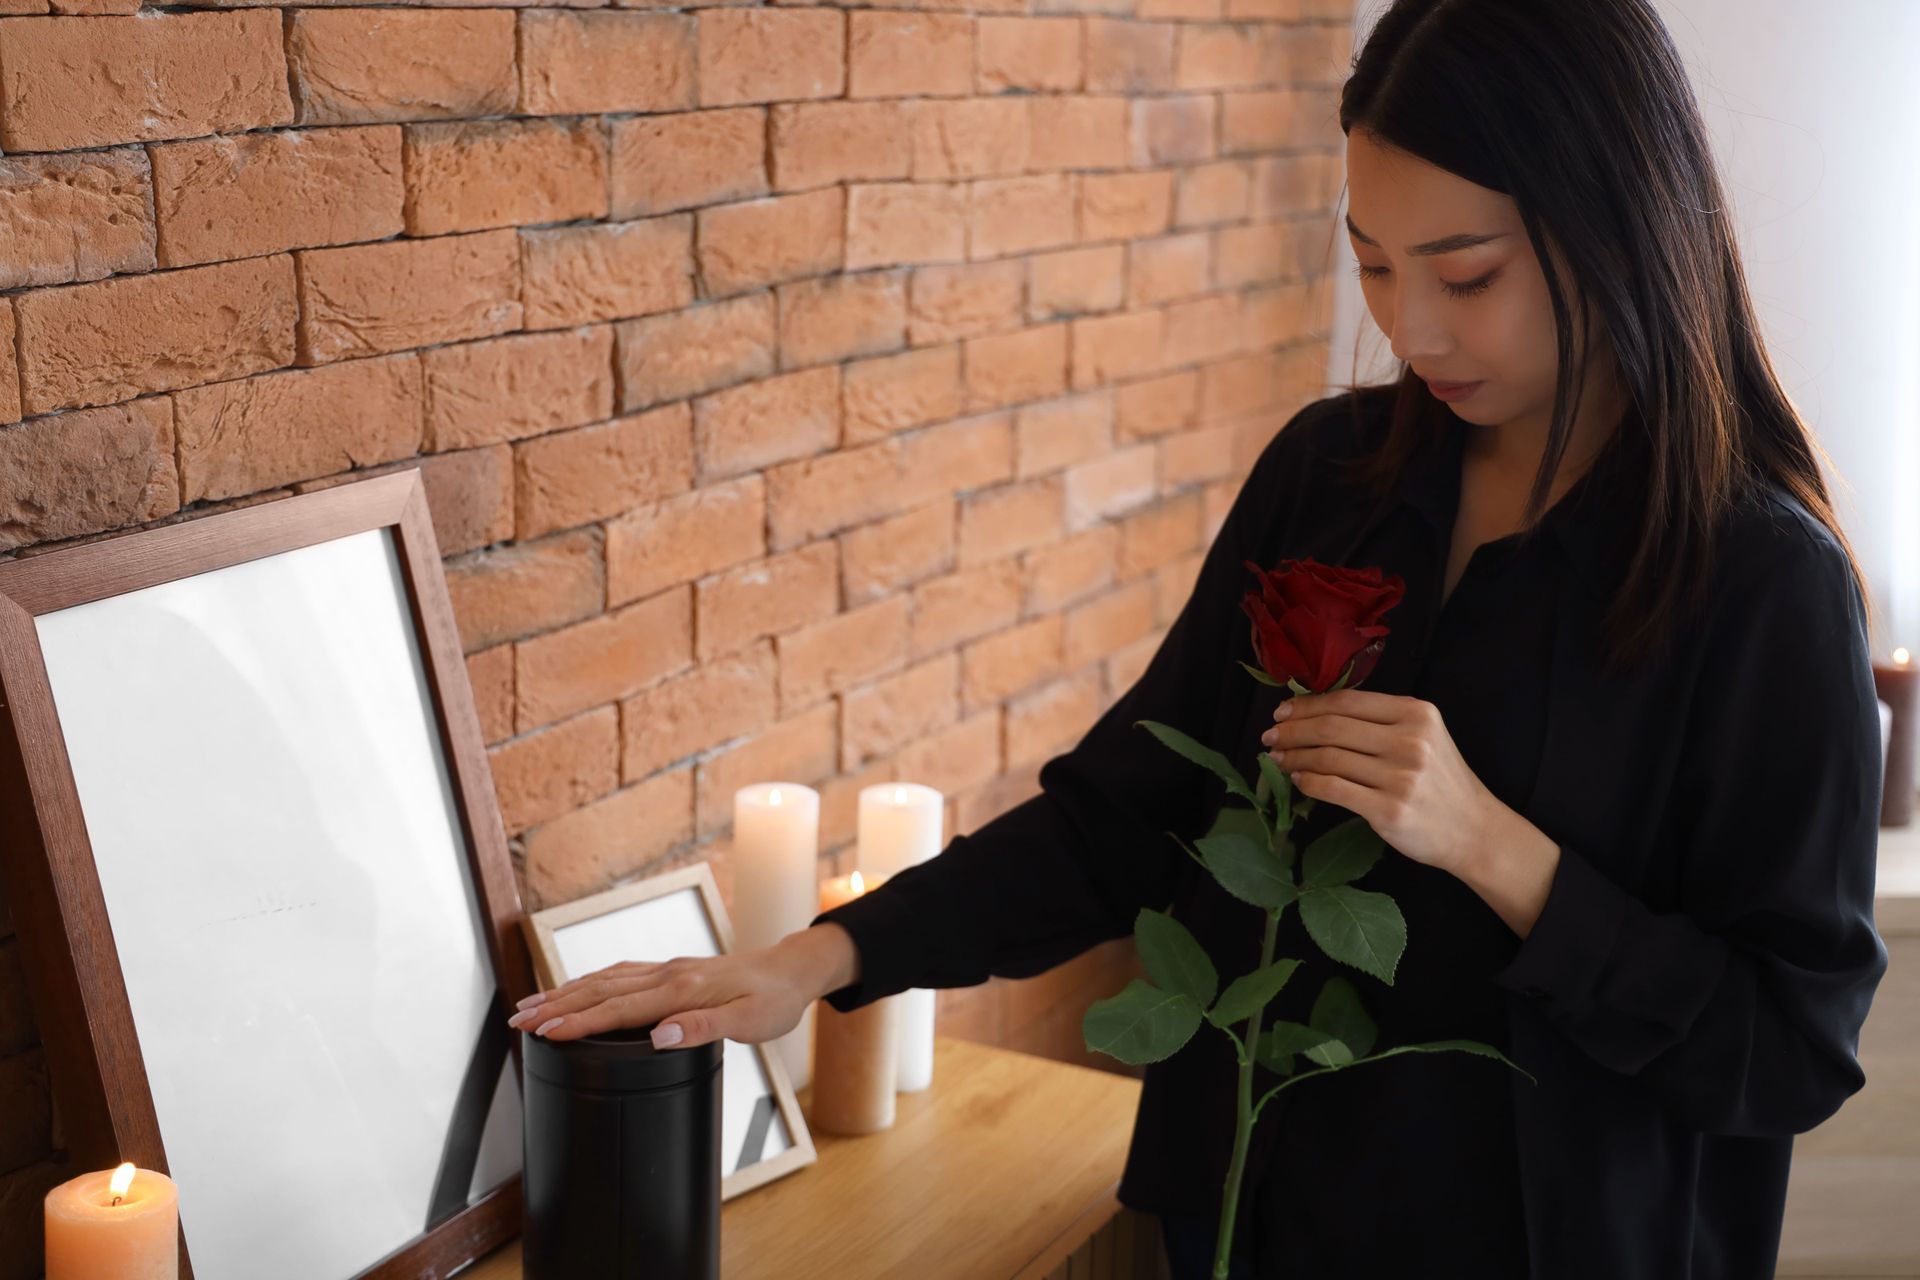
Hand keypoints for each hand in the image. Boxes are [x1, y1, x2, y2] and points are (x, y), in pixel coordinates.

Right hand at [505, 924, 858, 1049]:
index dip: (581, 1022)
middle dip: (556, 1006)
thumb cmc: (774, 1000)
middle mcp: (668, 975)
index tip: (546, 1033)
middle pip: (601, 991)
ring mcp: (666, 970)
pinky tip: (574, 991)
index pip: (621, 1009)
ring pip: (605, 979)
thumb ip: (705, 1028)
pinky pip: (619, 974)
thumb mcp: (750, 1021)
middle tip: (517, 1021)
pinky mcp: (670, 971)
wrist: (791, 970)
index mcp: (683, 990)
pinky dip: (589, 983)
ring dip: (565, 993)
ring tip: (530, 1006)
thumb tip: (660, 1037)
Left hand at [1260, 688, 1499, 875]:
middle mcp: (1409, 741)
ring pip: (1328, 758)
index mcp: (1416, 713)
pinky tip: (1297, 779)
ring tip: (1278, 758)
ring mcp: (1400, 777)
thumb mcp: (1423, 737)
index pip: (1347, 701)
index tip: (1282, 712)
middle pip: (1332, 727)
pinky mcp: (1389, 810)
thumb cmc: (1441, 781)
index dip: (1307, 705)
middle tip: (1270, 736)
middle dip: (1293, 730)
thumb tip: (1315, 714)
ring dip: (1294, 756)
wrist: (1474, 829)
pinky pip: (1333, 789)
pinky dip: (1308, 782)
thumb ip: (1380, 722)